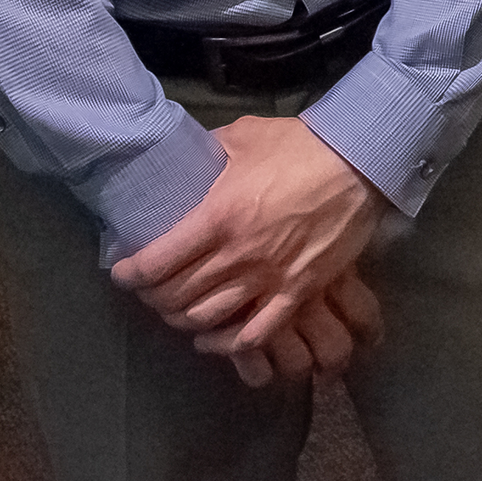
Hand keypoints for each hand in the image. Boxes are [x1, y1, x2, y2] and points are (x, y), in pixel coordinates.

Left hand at [110, 114, 385, 381]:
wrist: (358, 161)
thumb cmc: (300, 146)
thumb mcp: (244, 137)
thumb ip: (210, 151)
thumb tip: (187, 156)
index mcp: (218, 216)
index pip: (158, 261)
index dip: (132, 273)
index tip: (122, 273)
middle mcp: (237, 254)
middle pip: (178, 294)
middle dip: (154, 298)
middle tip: (148, 291)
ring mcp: (269, 277)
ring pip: (209, 317)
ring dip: (183, 320)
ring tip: (176, 311)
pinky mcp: (298, 291)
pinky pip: (257, 332)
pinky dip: (228, 344)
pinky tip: (212, 340)